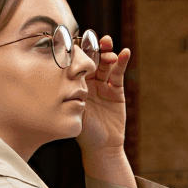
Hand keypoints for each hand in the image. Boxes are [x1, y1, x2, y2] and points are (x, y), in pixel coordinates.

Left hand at [77, 35, 131, 164]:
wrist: (102, 147)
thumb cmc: (84, 133)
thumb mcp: (75, 111)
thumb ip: (72, 93)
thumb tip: (62, 73)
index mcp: (74, 85)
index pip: (76, 63)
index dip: (78, 51)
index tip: (77, 41)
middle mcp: (88, 82)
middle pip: (91, 59)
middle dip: (93, 47)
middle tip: (94, 39)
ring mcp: (103, 85)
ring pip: (105, 63)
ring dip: (107, 52)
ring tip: (108, 45)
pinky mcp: (116, 90)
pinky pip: (118, 73)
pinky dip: (122, 62)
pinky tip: (125, 53)